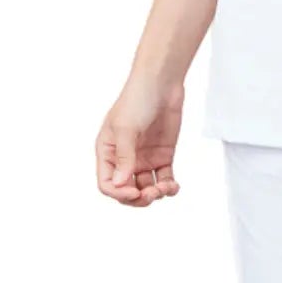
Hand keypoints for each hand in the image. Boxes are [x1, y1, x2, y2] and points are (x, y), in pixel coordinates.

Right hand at [96, 73, 184, 205]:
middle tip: (152, 194)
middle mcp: (124, 158)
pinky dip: (169, 187)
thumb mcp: (126, 128)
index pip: (107, 183)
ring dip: (155, 194)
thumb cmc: (137, 99)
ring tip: (166, 188)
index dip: (119, 193)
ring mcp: (144, 158)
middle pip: (126, 190)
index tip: (135, 191)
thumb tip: (121, 184)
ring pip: (146, 188)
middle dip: (138, 198)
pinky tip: (174, 186)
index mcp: (108, 152)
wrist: (161, 83)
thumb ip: (124, 157)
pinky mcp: (162, 156)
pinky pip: (163, 179)